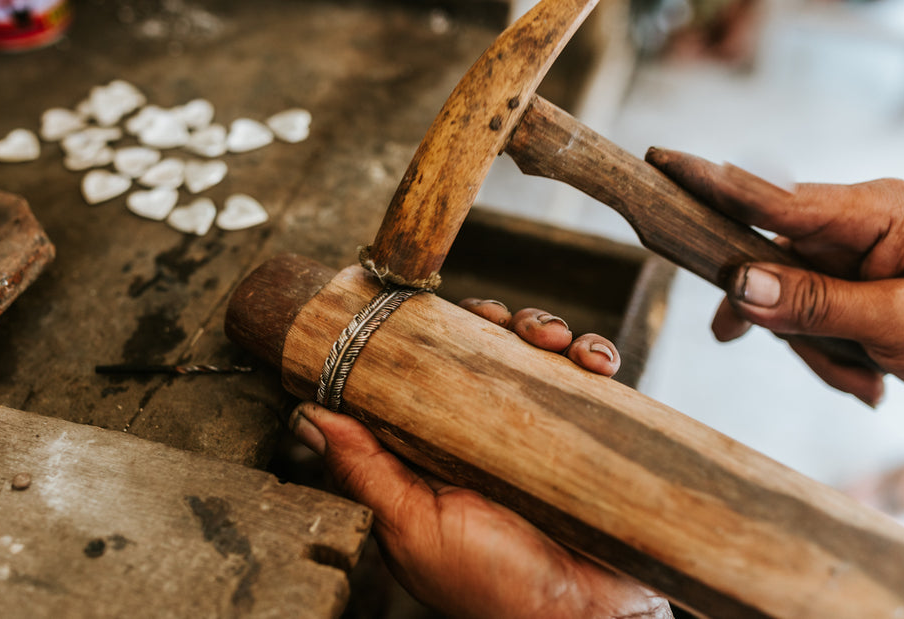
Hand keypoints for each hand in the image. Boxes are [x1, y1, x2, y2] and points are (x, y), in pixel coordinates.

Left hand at [290, 300, 670, 618]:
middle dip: (490, 322)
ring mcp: (536, 433)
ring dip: (544, 331)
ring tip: (555, 341)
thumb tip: (308, 415)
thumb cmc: (495, 590)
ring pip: (533, 355)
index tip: (427, 314)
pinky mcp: (586, 435)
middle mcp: (483, 434)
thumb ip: (364, 473)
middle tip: (500, 321)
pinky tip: (595, 363)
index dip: (422, 337)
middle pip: (480, 352)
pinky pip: (589, 381)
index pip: (419, 374)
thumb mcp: (415, 529)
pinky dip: (593, 357)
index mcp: (433, 452)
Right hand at [646, 146, 903, 405]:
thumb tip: (736, 285)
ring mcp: (854, 258)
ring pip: (785, 299)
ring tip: (867, 381)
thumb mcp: (903, 322)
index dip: (713, 183)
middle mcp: (856, 227)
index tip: (661, 162)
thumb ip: (817, 304)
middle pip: (771, 262)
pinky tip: (865, 380)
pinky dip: (827, 354)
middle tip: (804, 354)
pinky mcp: (855, 285)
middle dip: (784, 319)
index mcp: (875, 212)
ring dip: (814, 348)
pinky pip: (809, 316)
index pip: (775, 197)